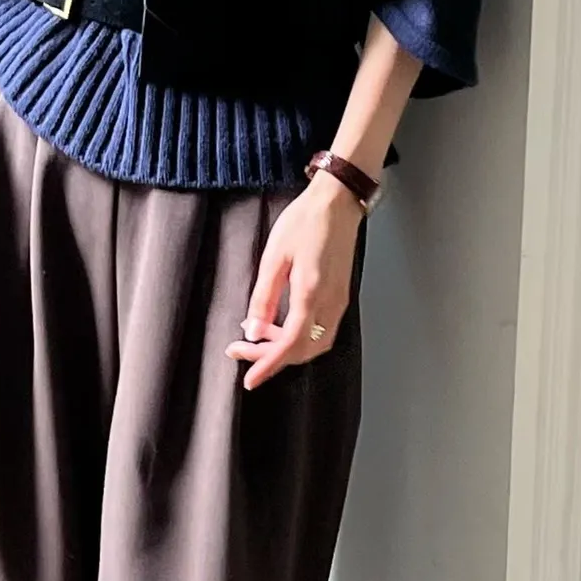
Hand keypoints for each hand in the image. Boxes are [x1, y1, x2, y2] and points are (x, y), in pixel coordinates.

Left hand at [225, 170, 364, 389]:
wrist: (338, 201)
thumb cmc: (305, 222)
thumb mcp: (274, 256)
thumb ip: (263, 297)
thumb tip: (252, 329)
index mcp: (312, 294)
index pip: (290, 345)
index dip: (268, 365)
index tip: (250, 379)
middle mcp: (331, 304)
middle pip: (303, 350)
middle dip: (271, 357)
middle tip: (241, 349)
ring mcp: (339, 301)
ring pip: (314, 344)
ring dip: (285, 347)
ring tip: (257, 335)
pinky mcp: (340, 296)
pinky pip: (320, 330)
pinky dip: (297, 335)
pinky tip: (277, 323)